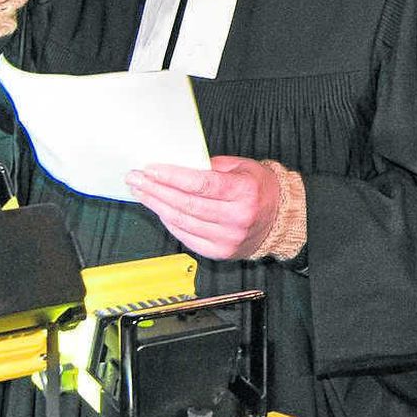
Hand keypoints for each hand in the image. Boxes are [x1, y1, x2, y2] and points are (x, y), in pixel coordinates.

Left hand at [126, 156, 280, 259]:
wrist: (280, 220)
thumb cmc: (261, 190)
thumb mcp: (242, 167)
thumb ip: (211, 166)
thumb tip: (178, 165)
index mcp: (244, 192)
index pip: (201, 184)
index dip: (172, 177)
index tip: (151, 169)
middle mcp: (236, 217)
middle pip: (186, 203)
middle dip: (156, 190)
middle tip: (136, 179)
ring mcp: (227, 238)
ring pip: (182, 221)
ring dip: (157, 206)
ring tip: (142, 192)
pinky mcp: (219, 251)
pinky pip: (186, 236)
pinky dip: (169, 222)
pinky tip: (159, 210)